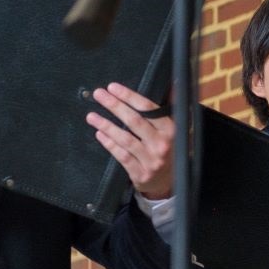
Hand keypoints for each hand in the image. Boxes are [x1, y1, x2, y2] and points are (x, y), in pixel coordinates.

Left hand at [86, 83, 173, 198]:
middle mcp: (162, 144)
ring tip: (92, 116)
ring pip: (126, 139)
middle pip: (135, 121)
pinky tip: (99, 134)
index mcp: (171, 130)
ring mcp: (151, 160)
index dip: (129, 96)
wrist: (169, 182)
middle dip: (115, 105)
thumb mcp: (176, 130)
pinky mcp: (140, 173)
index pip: (148, 109)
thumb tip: (172, 85)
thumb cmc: (169, 151)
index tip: (113, 88)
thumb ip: (170, 109)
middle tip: (99, 94)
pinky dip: (110, 144)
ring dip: (107, 125)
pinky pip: (122, 156)